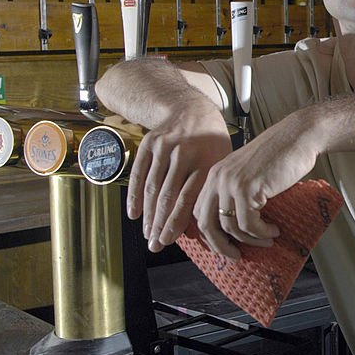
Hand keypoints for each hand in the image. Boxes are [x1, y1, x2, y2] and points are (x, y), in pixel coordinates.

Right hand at [128, 105, 231, 251]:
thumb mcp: (220, 163)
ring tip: (147, 234)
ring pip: (152, 187)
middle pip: (168, 195)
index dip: (176, 222)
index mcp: (207, 160)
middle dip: (159, 224)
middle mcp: (185, 152)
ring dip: (148, 214)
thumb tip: (199, 229)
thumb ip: (209, 191)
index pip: (189, 197)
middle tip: (154, 245)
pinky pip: (139, 173)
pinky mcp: (149, 143)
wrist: (192, 109)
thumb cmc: (211, 144)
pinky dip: (134, 195)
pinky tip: (135, 213)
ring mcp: (165, 146)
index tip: (168, 240)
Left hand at [192, 111, 320, 260]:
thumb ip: (237, 192)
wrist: (298, 136)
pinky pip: (249, 223)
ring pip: (230, 227)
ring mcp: (231, 183)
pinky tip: (273, 230)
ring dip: (250, 240)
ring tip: (267, 239)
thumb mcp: (249, 173)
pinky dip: (262, 232)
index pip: (199, 211)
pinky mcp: (248, 188)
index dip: (209, 234)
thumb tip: (236, 227)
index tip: (223, 246)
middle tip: (236, 256)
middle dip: (220, 246)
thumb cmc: (280, 154)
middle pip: (206, 224)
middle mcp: (218, 178)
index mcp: (215, 174)